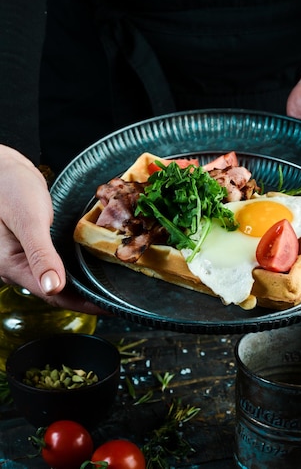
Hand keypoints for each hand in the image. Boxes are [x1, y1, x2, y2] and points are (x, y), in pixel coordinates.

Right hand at [0, 145, 101, 312]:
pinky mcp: (31, 244)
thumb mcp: (28, 219)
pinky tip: (89, 264)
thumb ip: (40, 253)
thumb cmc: (9, 187)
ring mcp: (23, 256)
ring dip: (80, 283)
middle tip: (117, 296)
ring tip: (109, 284)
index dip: (83, 303)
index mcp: (10, 265)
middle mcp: (15, 266)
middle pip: (54, 291)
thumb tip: (54, 287)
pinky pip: (53, 262)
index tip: (110, 306)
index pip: (52, 295)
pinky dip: (72, 267)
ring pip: (55, 277)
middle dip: (84, 297)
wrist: (2, 166)